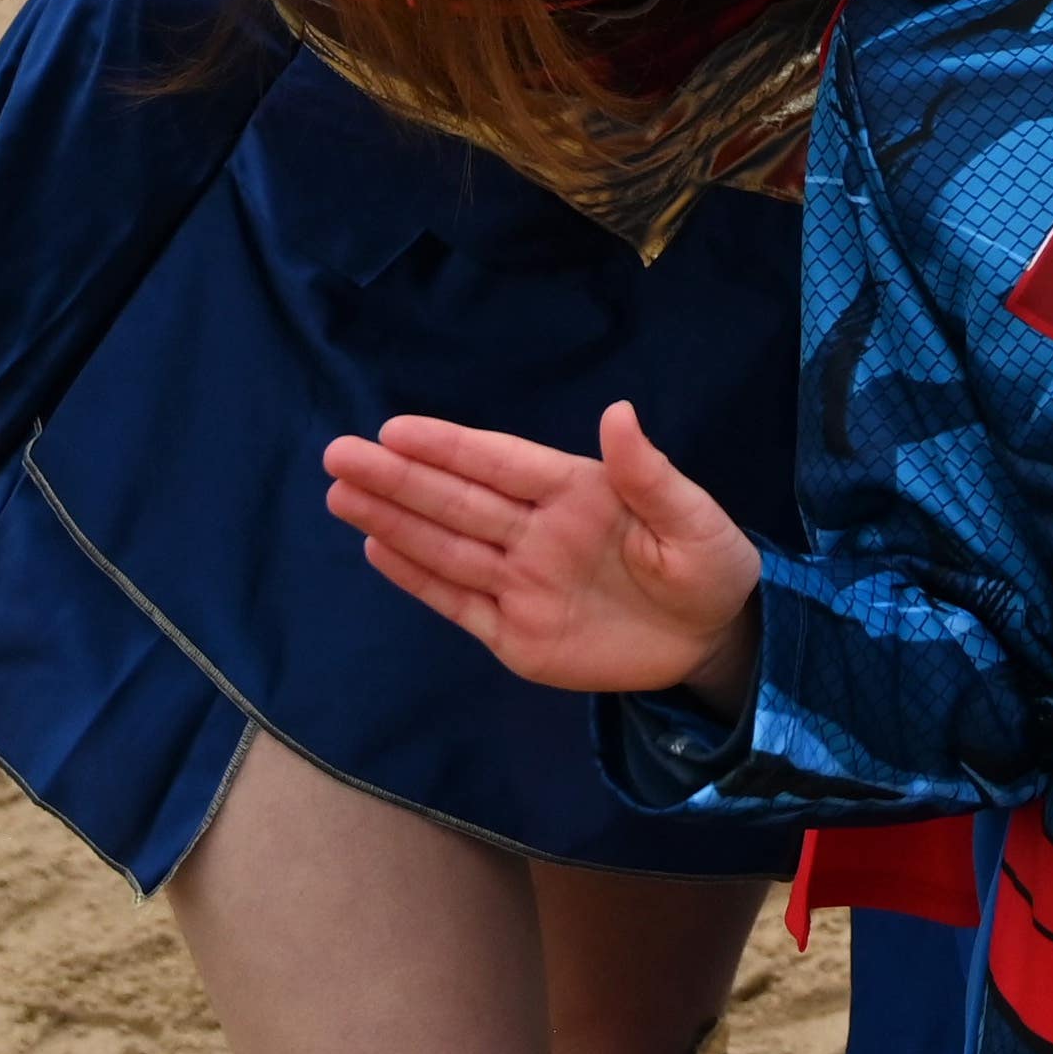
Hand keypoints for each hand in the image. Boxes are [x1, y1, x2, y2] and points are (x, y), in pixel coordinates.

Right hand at [322, 402, 761, 703]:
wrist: (712, 641)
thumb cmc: (709, 565)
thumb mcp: (695, 520)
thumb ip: (649, 474)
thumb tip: (618, 411)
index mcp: (579, 493)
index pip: (501, 464)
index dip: (449, 447)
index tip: (394, 429)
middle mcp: (537, 531)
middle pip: (457, 502)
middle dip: (398, 479)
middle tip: (339, 454)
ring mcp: (521, 583)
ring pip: (446, 547)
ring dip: (394, 521)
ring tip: (342, 494)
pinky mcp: (516, 634)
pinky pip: (458, 601)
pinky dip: (417, 578)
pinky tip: (379, 547)